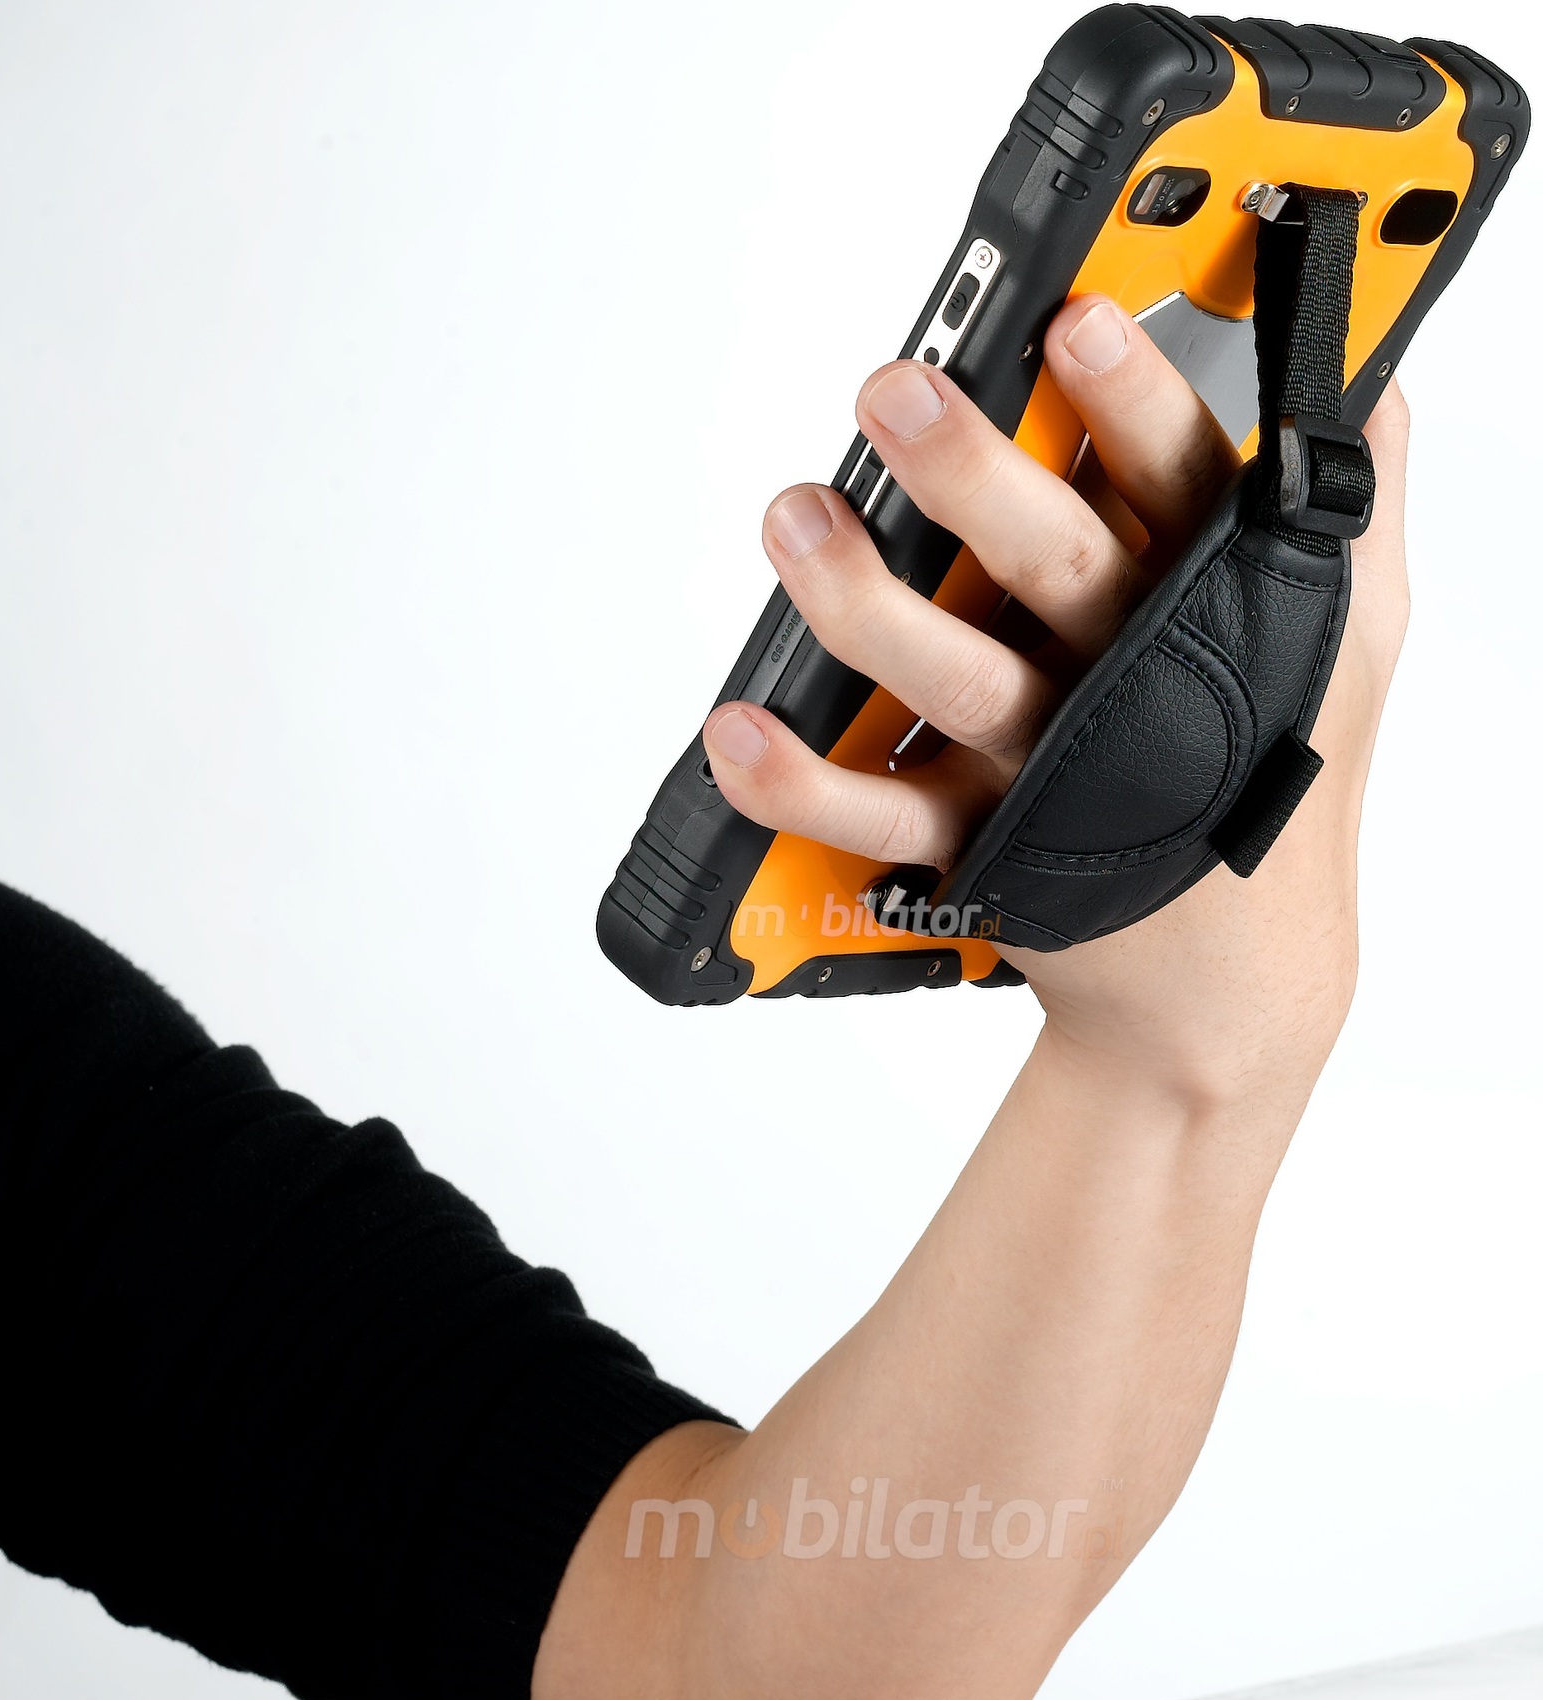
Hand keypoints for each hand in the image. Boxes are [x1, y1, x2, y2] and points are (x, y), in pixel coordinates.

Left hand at [702, 294, 1409, 1100]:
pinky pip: (878, 821)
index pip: (1189, 485)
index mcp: (1226, 613)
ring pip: (956, 683)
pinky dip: (801, 783)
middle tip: (892, 390)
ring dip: (865, 601)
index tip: (1074, 322)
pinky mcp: (979, 848)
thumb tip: (1356, 371)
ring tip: (797, 518)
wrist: (1226, 981)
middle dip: (973, 475)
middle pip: (1056, 569)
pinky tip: (738, 729)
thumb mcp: (1354, 637)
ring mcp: (1047, 773)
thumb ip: (1353, 502)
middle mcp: (1128, 686)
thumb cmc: (1284, 780)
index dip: (1136, 402)